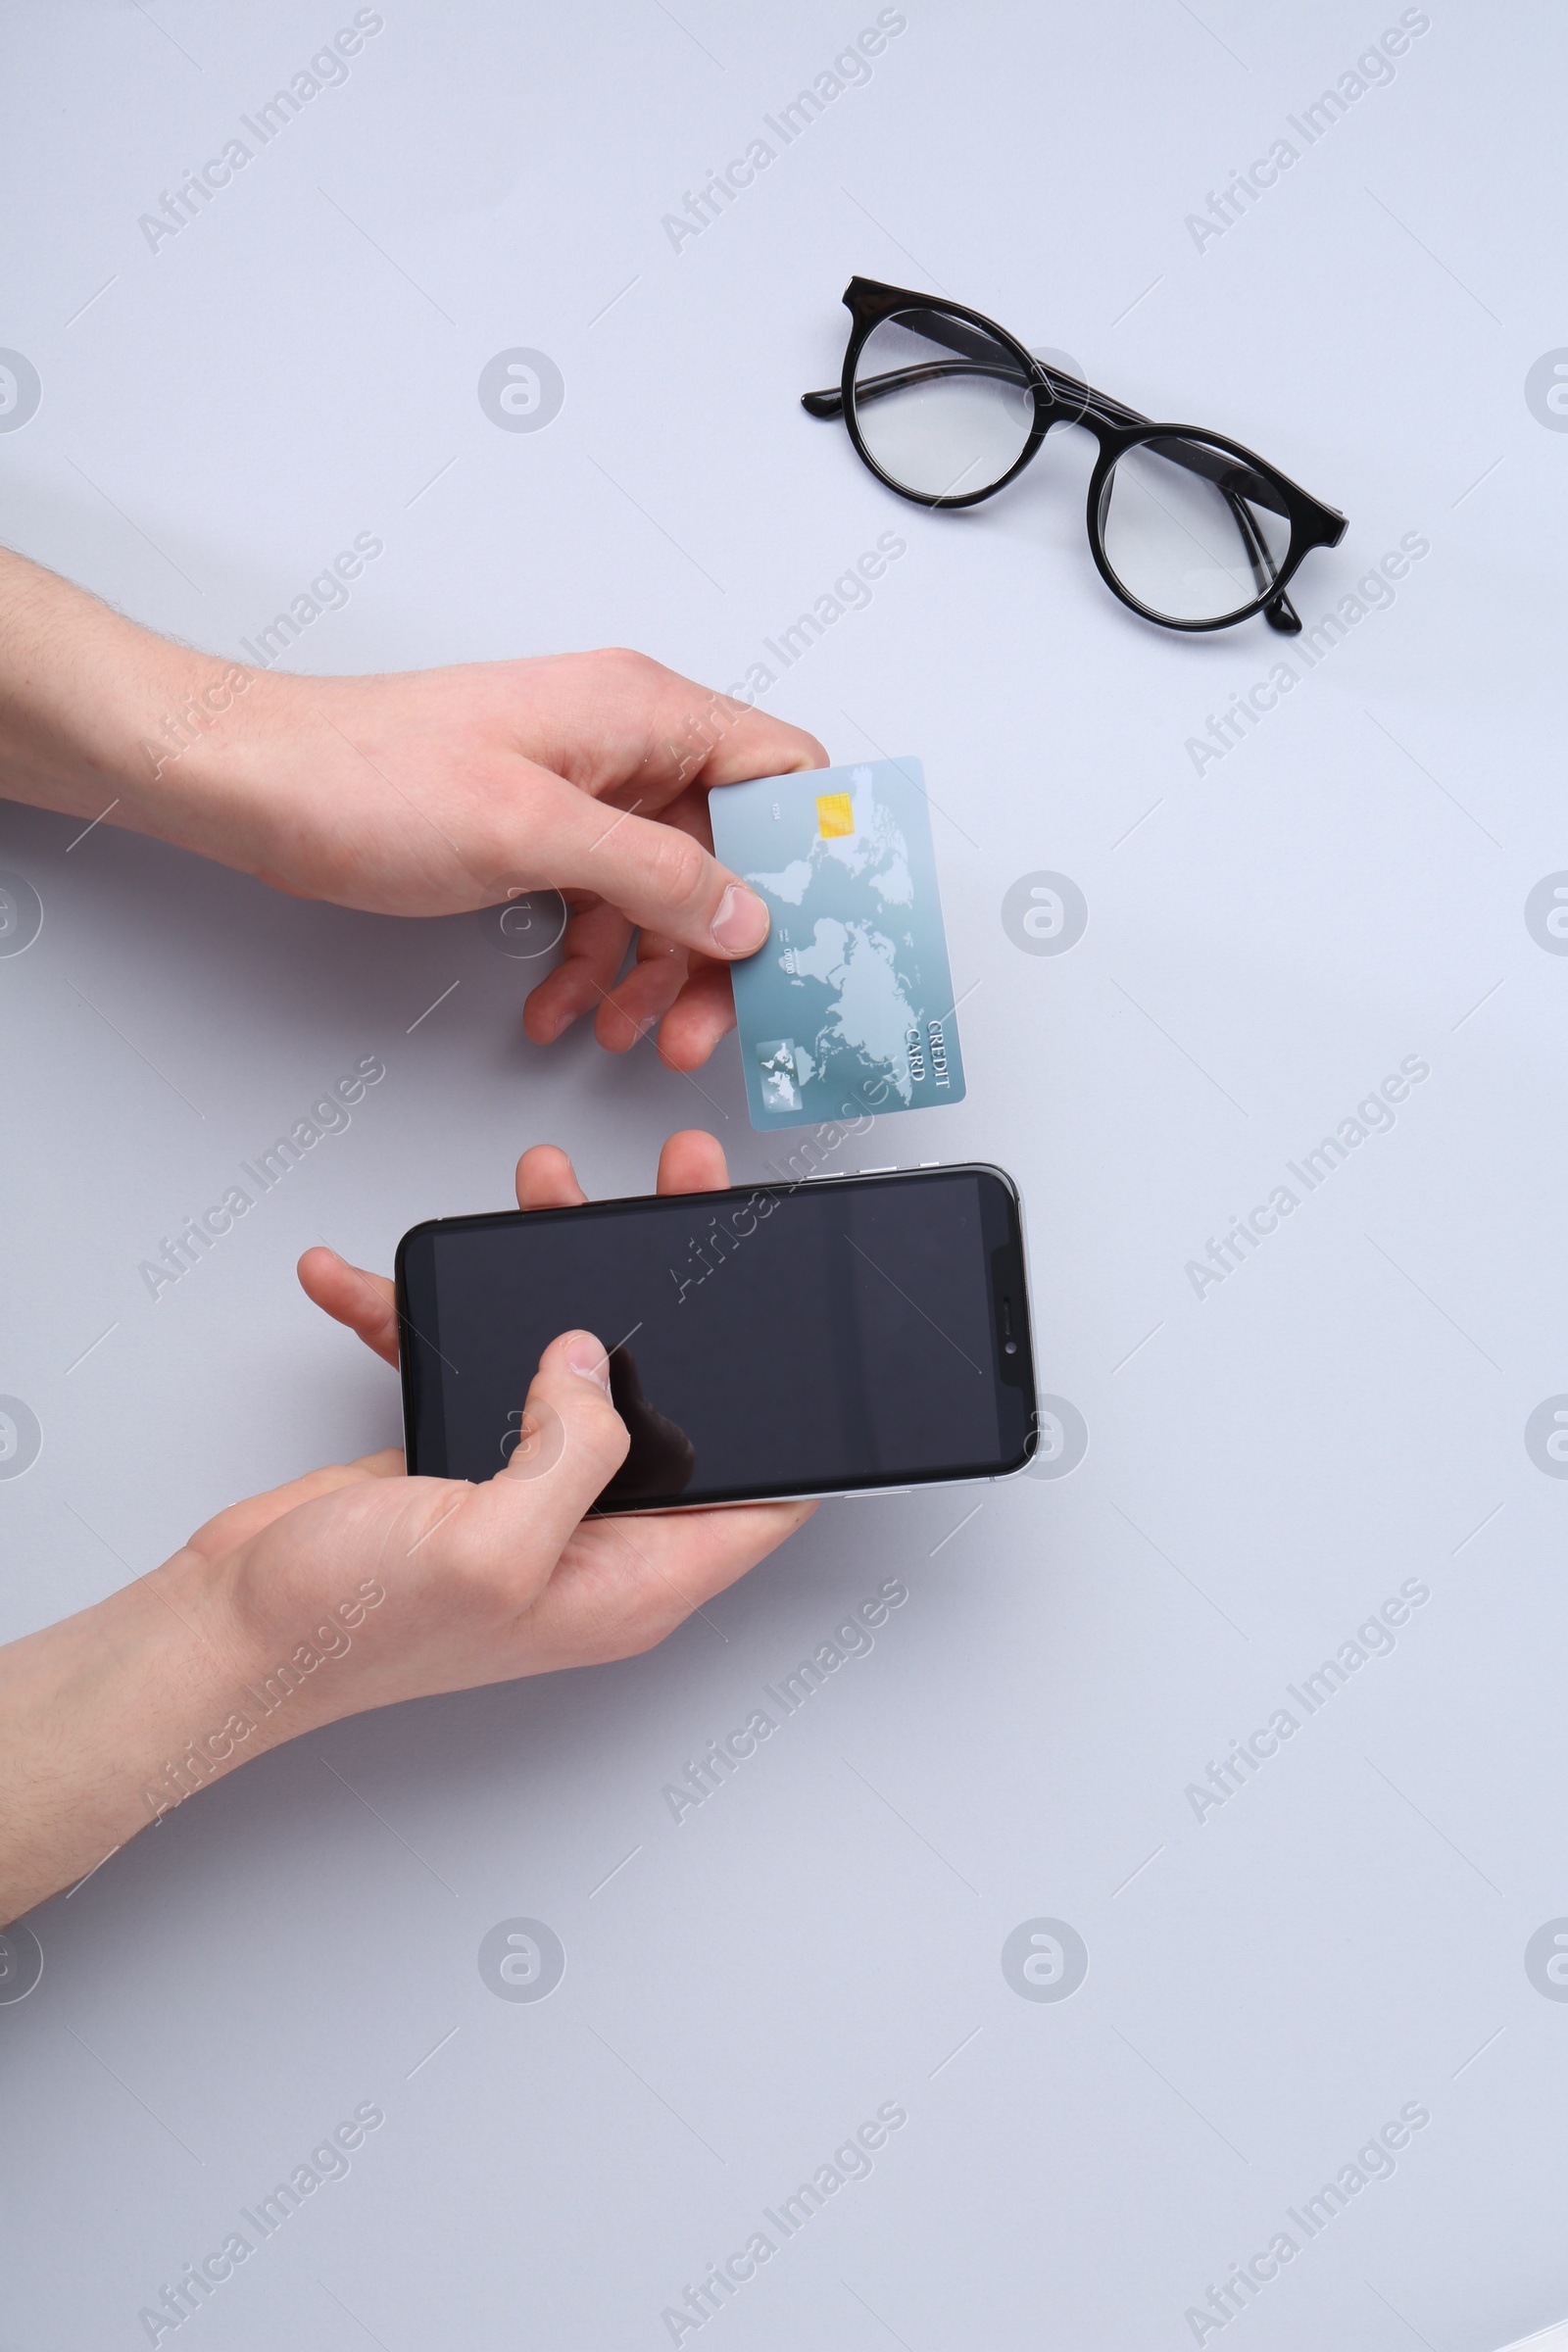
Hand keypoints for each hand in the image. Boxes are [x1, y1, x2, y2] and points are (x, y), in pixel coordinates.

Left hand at [0, 554, 826, 1068]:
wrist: (257, 785)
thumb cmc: (366, 774)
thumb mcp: (533, 832)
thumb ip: (655, 874)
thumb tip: (745, 912)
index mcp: (641, 712)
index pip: (780, 769)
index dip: (814, 852)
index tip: (821, 931)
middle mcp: (621, 745)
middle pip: (727, 853)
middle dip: (723, 946)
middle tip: (715, 1021)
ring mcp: (580, 789)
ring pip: (664, 892)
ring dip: (655, 970)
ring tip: (633, 1030)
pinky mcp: (538, 832)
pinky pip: (600, 905)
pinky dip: (593, 962)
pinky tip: (566, 1005)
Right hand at [0, 1128, 813, 1922]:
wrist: (221, 1634)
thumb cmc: (348, 1628)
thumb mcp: (493, 1548)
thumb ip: (573, 1456)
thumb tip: (597, 1369)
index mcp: (634, 1578)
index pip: (765, 1495)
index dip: (799, 1418)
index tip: (804, 1315)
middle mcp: (594, 1537)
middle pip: (673, 1398)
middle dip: (675, 1287)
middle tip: (679, 1188)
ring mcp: (525, 1495)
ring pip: (571, 1361)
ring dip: (548, 1273)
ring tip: (541, 1188)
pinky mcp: (460, 1464)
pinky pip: (468, 1368)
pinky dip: (424, 1315)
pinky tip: (374, 1276)